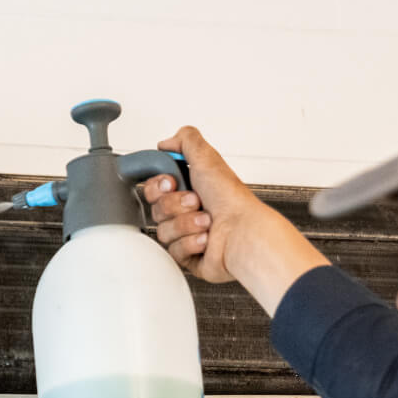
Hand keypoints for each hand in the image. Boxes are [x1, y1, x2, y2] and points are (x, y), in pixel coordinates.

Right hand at [143, 126, 331, 314]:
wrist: (243, 234)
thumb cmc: (232, 201)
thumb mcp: (208, 158)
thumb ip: (186, 140)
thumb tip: (167, 142)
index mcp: (191, 188)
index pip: (154, 187)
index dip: (158, 186)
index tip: (171, 183)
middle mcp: (189, 211)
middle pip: (157, 209)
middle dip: (175, 205)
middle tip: (196, 201)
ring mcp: (188, 234)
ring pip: (164, 231)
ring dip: (187, 224)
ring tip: (207, 222)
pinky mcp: (190, 256)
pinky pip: (174, 250)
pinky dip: (191, 242)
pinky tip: (207, 239)